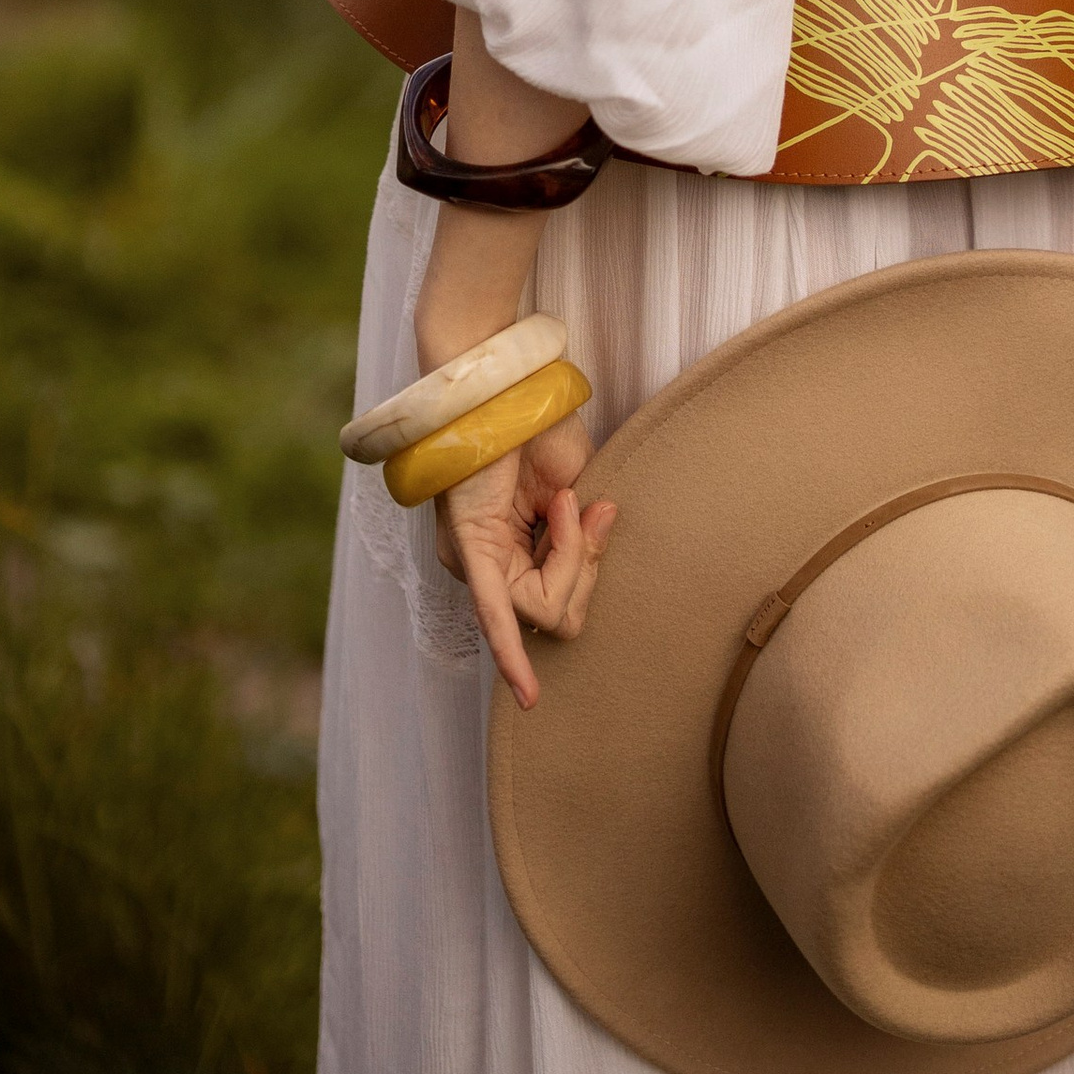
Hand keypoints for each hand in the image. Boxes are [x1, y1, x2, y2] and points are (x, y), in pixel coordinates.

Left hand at [431, 410, 616, 706]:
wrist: (502, 381)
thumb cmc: (533, 425)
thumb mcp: (574, 487)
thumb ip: (586, 528)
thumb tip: (603, 530)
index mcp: (505, 551)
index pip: (560, 599)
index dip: (590, 566)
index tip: (600, 512)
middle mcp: (482, 567)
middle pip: (555, 614)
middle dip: (585, 567)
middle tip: (587, 508)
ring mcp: (472, 562)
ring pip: (541, 609)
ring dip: (572, 556)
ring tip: (565, 500)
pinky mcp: (470, 547)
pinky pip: (497, 614)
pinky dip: (513, 655)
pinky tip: (528, 693)